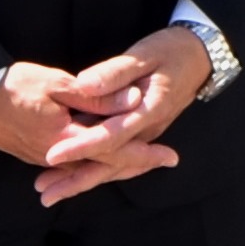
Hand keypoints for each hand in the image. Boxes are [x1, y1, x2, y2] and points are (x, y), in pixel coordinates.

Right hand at [0, 30, 199, 206]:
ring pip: (87, 164)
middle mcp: (55, 156)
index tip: (171, 156)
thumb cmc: (11, 86)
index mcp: (65, 139)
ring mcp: (41, 158)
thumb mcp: (57, 84)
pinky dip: (91, 158)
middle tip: (164, 159)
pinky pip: (71, 162)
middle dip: (135, 163)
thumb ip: (97, 95)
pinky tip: (103, 152)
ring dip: (114, 162)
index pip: (114, 151)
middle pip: (104, 164)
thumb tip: (134, 99)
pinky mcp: (33, 153)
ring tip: (142, 157)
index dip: (145, 154)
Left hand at [33, 25, 208, 203]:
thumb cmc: (170, 50)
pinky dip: (98, 172)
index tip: (52, 155)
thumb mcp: (144, 54)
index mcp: (150, 109)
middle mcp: (149, 129)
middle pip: (112, 162)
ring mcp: (147, 134)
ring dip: (83, 180)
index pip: (112, 134)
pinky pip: (120, 159)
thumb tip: (83, 86)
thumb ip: (114, 72)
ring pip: (115, 165)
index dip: (82, 146)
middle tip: (45, 195)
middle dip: (77, 179)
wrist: (199, 55)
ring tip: (51, 193)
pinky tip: (76, 177)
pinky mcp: (142, 133)